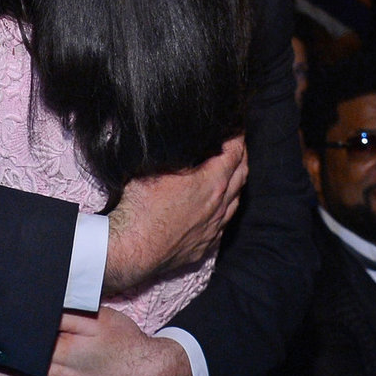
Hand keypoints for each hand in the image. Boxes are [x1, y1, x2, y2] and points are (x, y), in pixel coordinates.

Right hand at [104, 137, 246, 293]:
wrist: (133, 248)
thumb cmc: (141, 205)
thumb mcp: (155, 167)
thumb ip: (176, 154)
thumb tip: (183, 142)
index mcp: (211, 182)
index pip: (234, 153)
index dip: (237, 137)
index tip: (236, 127)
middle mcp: (219, 204)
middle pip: (241, 175)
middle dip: (242, 156)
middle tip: (238, 145)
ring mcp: (214, 227)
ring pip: (235, 201)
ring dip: (236, 183)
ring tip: (232, 173)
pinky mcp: (205, 245)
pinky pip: (223, 224)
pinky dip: (226, 209)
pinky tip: (218, 207)